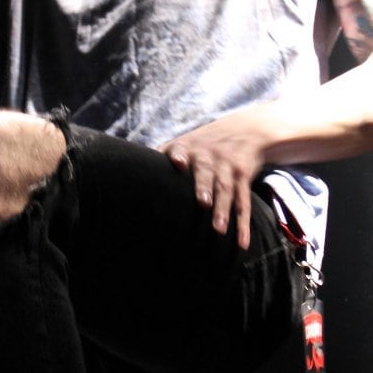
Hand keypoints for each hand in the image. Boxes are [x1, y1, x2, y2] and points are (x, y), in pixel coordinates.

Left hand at [161, 105, 275, 249]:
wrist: (246, 129)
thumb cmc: (202, 144)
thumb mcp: (183, 143)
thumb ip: (161, 156)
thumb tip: (126, 174)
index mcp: (188, 148)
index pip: (181, 150)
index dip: (179, 156)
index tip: (178, 163)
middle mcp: (209, 156)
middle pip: (207, 172)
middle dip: (205, 187)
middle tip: (203, 203)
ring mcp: (228, 167)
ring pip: (226, 190)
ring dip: (224, 210)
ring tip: (219, 230)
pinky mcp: (243, 178)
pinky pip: (244, 203)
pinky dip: (243, 225)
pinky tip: (242, 243)